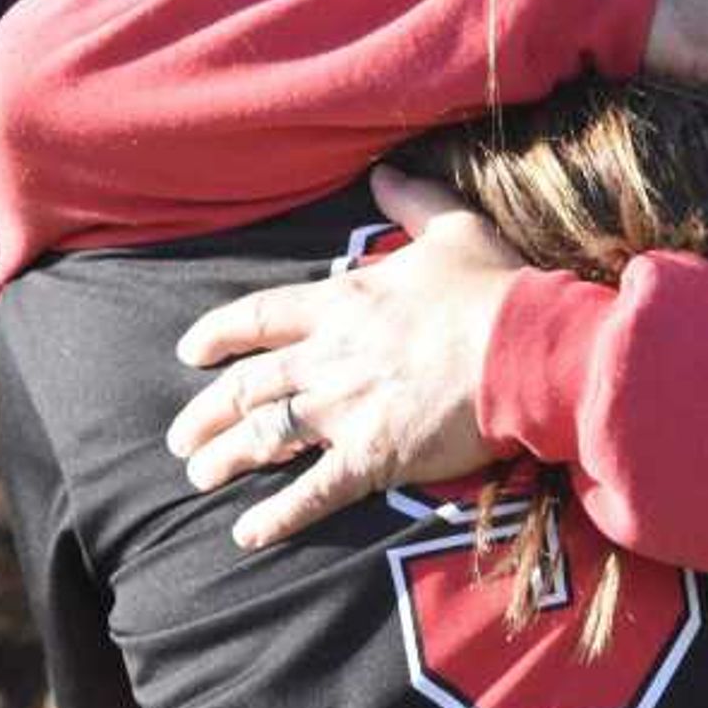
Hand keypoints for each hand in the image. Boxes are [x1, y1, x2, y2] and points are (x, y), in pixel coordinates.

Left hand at [164, 169, 524, 548]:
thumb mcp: (453, 228)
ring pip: (264, 436)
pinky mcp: (373, 456)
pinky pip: (312, 491)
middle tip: (181, 437)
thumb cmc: (495, 290)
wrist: (526, 350)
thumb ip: (412, 201)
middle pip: (248, 386)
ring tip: (198, 477)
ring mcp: (346, 409)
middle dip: (207, 412)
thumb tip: (384, 174)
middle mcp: (329, 357)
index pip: (259, 318)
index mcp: (342, 304)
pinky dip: (277, 515)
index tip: (188, 351)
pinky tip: (247, 534)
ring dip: (225, 459)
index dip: (217, 334)